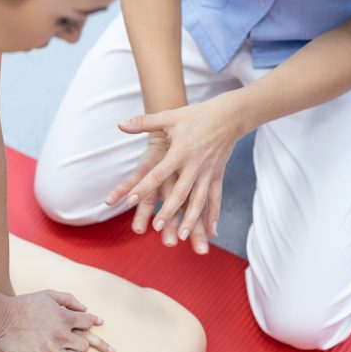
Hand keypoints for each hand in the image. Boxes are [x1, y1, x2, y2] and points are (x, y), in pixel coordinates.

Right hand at [0, 290, 114, 351]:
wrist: (1, 314)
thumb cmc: (25, 303)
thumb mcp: (48, 295)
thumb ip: (68, 300)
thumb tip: (85, 309)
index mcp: (65, 319)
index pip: (88, 326)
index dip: (98, 336)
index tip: (110, 350)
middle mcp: (61, 334)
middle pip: (83, 350)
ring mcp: (49, 348)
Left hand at [105, 95, 245, 243]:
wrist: (230, 115)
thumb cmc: (196, 116)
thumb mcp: (170, 117)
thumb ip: (144, 122)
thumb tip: (120, 124)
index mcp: (180, 152)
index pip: (159, 173)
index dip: (145, 186)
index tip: (131, 200)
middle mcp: (194, 165)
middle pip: (180, 192)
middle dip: (169, 211)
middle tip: (156, 228)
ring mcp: (208, 172)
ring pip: (199, 200)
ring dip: (191, 219)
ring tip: (181, 236)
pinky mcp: (217, 175)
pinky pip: (216, 198)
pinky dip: (214, 214)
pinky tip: (211, 232)